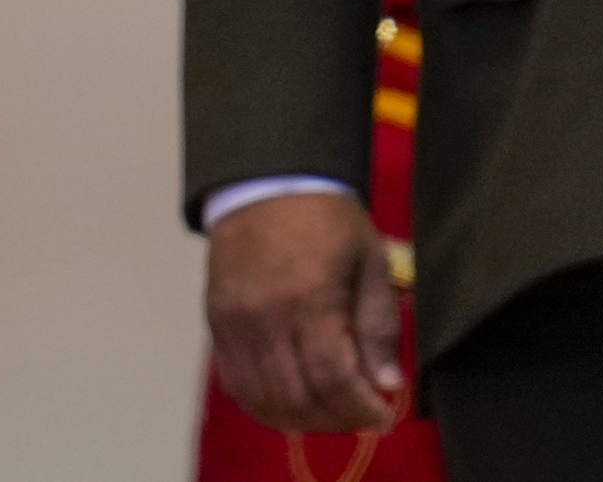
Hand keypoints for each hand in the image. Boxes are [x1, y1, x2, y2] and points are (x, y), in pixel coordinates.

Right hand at [206, 187, 402, 434]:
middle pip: (299, 397)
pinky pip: (236, 383)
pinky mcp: (216, 323)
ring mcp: (234, 323)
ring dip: (302, 419)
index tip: (385, 417)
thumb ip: (379, 325)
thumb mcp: (371, 262)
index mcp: (310, 298)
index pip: (334, 379)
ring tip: (330, 412)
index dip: (362, 410)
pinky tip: (291, 404)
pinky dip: (264, 405)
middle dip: (337, 419)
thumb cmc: (328, 221)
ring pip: (264, 399)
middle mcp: (265, 316)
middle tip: (361, 416)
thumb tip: (386, 385)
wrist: (264, 183)